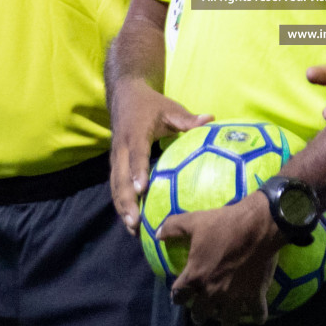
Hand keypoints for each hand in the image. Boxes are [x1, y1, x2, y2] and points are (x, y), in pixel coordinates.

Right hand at [108, 81, 211, 234]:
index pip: (136, 154)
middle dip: (126, 201)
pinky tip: (131, 222)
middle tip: (136, 223)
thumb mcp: (170, 108)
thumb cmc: (151, 104)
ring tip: (133, 230)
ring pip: (115, 186)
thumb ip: (188, 119)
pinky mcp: (115, 164)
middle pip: (120, 178)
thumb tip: (211, 119)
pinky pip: (115, 186)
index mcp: (135, 133)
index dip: (138, 171)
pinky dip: (121, 204)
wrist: (125, 95)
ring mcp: (115, 157)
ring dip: (122, 208)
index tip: (142, 189)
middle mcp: (121, 148)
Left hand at [161, 193, 283, 325]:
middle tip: (203, 312)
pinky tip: (258, 317)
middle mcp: (213, 292)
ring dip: (227, 322)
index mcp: (195, 277)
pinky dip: (258, 316)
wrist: (257, 225)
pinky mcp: (255, 293)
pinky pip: (257, 312)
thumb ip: (173, 228)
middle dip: (200, 314)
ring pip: (228, 320)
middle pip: (201, 314)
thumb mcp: (194, 221)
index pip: (179, 296)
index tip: (179, 296)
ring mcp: (235, 296)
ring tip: (227, 322)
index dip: (178, 296)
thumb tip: (157, 234)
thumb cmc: (223, 223)